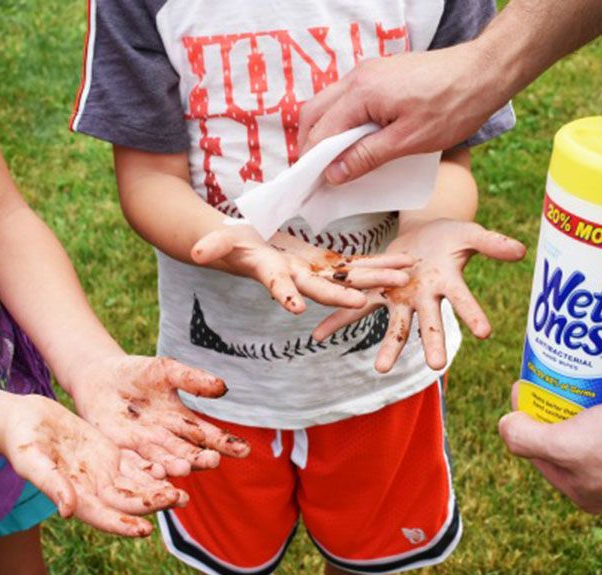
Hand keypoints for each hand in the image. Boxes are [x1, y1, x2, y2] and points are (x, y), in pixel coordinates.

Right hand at [4, 395, 186, 536]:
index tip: (145, 530)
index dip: (123, 524)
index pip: (102, 515)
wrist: (24, 418)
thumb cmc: (20, 440)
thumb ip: (51, 484)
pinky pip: (136, 464)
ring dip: (159, 489)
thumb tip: (68, 511)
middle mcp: (92, 487)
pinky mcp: (110, 453)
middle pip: (127, 501)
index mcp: (73, 495)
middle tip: (179, 501)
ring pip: (136, 484)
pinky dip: (153, 467)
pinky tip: (173, 466)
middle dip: (153, 504)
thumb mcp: (31, 460)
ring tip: (184, 491)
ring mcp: (103, 471)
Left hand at [70, 355, 249, 477]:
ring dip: (175, 468)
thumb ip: (192, 379)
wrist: (99, 378)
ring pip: (165, 463)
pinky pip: (136, 467)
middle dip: (201, 459)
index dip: (226, 444)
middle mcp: (168, 441)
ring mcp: (146, 450)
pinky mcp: (122, 454)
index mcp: (183, 422)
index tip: (244, 450)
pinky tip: (155, 476)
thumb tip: (223, 387)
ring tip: (184, 469)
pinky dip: (146, 473)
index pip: (209, 436)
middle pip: (189, 454)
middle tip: (214, 461)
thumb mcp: (166, 371)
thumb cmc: (137, 372)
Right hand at [192, 223, 414, 313]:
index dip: (287, 295)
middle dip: (345, 294)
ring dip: (375, 278)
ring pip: (349, 278)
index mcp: (273, 273)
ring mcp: (316, 273)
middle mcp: (298, 279)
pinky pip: (358, 265)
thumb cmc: (230, 242)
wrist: (245, 247)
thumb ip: (213, 245)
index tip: (295, 307)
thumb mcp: (221, 240)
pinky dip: (380, 264)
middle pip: (323, 287)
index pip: (280, 286)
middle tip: (366, 301)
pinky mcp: (327, 264)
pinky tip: (405, 263)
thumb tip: (196, 252)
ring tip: (404, 275)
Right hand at [299, 45, 500, 184]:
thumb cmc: (452, 107)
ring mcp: (368, 73)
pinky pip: (348, 100)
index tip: (312, 186)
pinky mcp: (380, 75)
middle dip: (310, 145)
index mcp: (361, 93)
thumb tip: (333, 174)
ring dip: (326, 133)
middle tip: (316, 176)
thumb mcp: (408, 141)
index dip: (312, 161)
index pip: (320, 131)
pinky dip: (343, 122)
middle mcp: (358, 77)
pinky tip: (355, 143)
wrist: (483, 73)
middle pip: (314, 113)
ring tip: (335, 163)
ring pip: (329, 105)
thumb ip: (366, 157)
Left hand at [313, 219, 525, 371]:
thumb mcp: (470, 234)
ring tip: (382, 370)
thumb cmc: (451, 237)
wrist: (426, 235)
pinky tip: (319, 336)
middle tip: (436, 367)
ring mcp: (401, 298)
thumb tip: (522, 251)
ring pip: (396, 325)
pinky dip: (338, 320)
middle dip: (432, 343)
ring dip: (389, 347)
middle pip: (430, 323)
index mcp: (447, 283)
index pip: (464, 300)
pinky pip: (356, 308)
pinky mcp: (378, 291)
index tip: (485, 333)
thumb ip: (491, 243)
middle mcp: (424, 298)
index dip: (474, 314)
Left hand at [499, 374, 601, 512]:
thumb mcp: (567, 445)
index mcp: (584, 488)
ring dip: (591, 387)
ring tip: (578, 360)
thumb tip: (504, 427)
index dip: (526, 418)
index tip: (523, 384)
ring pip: (601, 413)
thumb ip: (528, 439)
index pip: (540, 451)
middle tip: (550, 368)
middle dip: (559, 398)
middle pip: (570, 431)